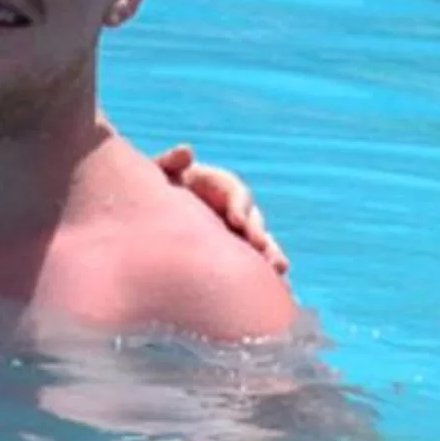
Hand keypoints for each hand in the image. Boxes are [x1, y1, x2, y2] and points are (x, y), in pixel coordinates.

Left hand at [156, 143, 287, 273]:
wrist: (160, 214)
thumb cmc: (163, 188)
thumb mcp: (162, 173)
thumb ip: (171, 163)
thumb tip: (186, 151)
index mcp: (221, 188)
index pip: (238, 195)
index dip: (239, 205)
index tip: (235, 220)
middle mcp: (236, 212)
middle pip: (254, 222)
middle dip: (258, 234)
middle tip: (259, 247)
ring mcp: (239, 235)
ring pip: (262, 246)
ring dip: (271, 256)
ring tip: (278, 269)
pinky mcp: (238, 256)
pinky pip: (256, 267)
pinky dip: (267, 276)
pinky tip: (279, 290)